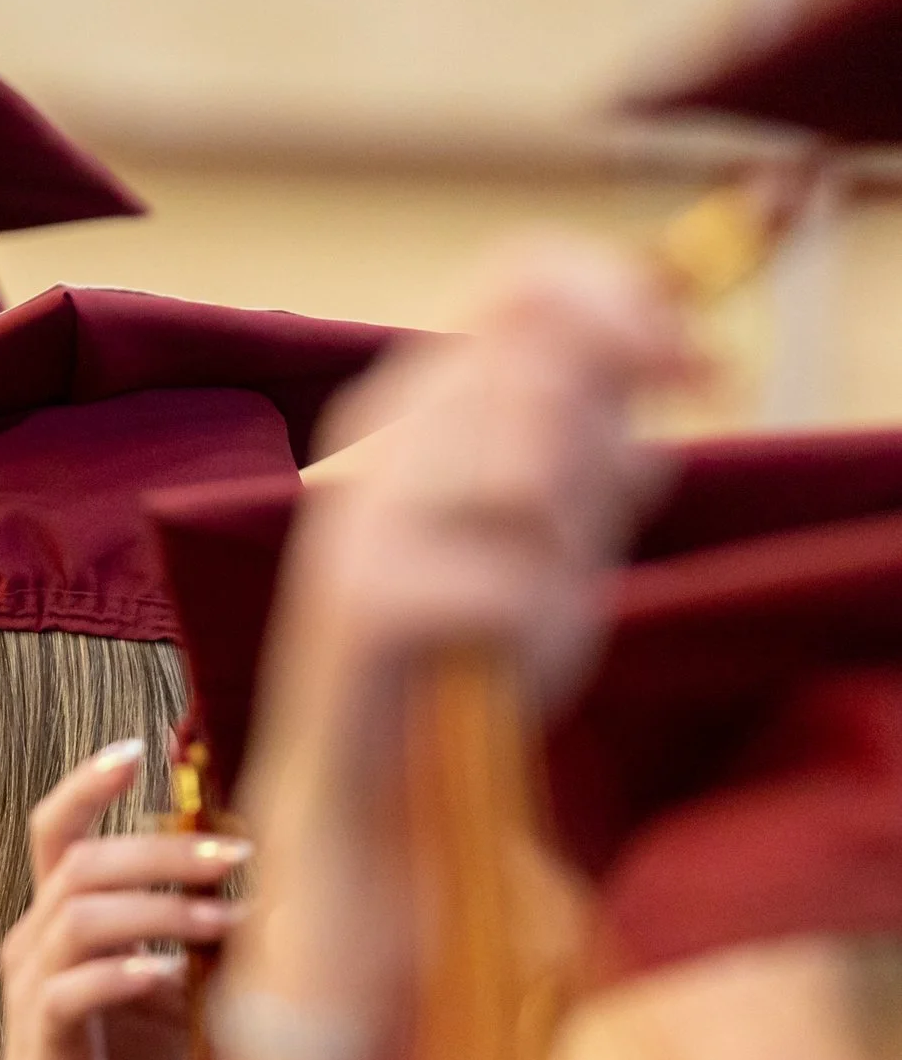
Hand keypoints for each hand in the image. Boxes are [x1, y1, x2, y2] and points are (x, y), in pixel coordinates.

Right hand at [0, 741, 250, 1059]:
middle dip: (163, 848)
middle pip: (81, 861)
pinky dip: (124, 972)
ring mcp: (30, 989)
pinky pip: (71, 989)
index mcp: (55, 923)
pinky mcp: (40, 1039)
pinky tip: (172, 975)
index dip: (88, 783)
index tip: (139, 750)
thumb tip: (260, 893)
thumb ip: (196, 946)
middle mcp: (31, 943)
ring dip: (160, 908)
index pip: (56, 831)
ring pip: (79, 914)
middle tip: (238, 855)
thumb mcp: (171, 998)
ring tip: (227, 921)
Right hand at [274, 236, 693, 764]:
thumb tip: (673, 352)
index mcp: (419, 405)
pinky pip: (507, 583)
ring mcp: (364, 520)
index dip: (629, 305)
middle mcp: (380, 444)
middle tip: (582, 539)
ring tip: (525, 603)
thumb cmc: (469, 651)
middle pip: (541, 380)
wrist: (379, 777)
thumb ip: (598, 442)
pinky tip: (491, 657)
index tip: (697, 369)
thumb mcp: (558, 530)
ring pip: (528, 477)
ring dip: (561, 552)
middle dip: (597, 466)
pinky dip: (528, 626)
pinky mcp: (362, 600)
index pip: (524, 282)